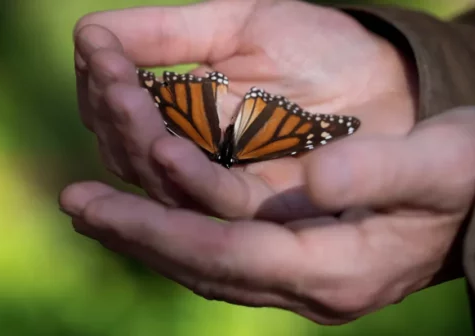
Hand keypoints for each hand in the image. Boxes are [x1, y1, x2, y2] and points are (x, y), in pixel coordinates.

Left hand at [60, 107, 474, 323]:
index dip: (161, 230)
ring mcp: (296, 281)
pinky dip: (176, 233)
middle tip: (75, 204)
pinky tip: (147, 211)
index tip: (98, 203)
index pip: (228, 255)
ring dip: (147, 235)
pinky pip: (219, 254)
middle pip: (203, 266)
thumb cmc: (467, 178)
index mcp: (338, 269)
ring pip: (204, 265)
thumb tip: (313, 178)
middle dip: (135, 236)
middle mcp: (307, 286)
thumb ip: (385, 170)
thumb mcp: (445, 164)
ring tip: (92, 207)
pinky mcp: (291, 265)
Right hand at [73, 0, 416, 220]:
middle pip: (127, 148)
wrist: (387, 82)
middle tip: (111, 78)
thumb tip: (87, 34)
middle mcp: (188, 153)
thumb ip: (166, 34)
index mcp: (178, 111)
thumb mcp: (238, 26)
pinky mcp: (256, 210)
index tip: (97, 48)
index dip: (103, 81)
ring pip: (156, 179)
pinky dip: (185, 177)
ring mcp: (217, 184)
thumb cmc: (315, 48)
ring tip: (122, 95)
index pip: (117, 109)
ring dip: (135, 140)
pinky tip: (164, 149)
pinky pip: (212, 201)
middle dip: (115, 112)